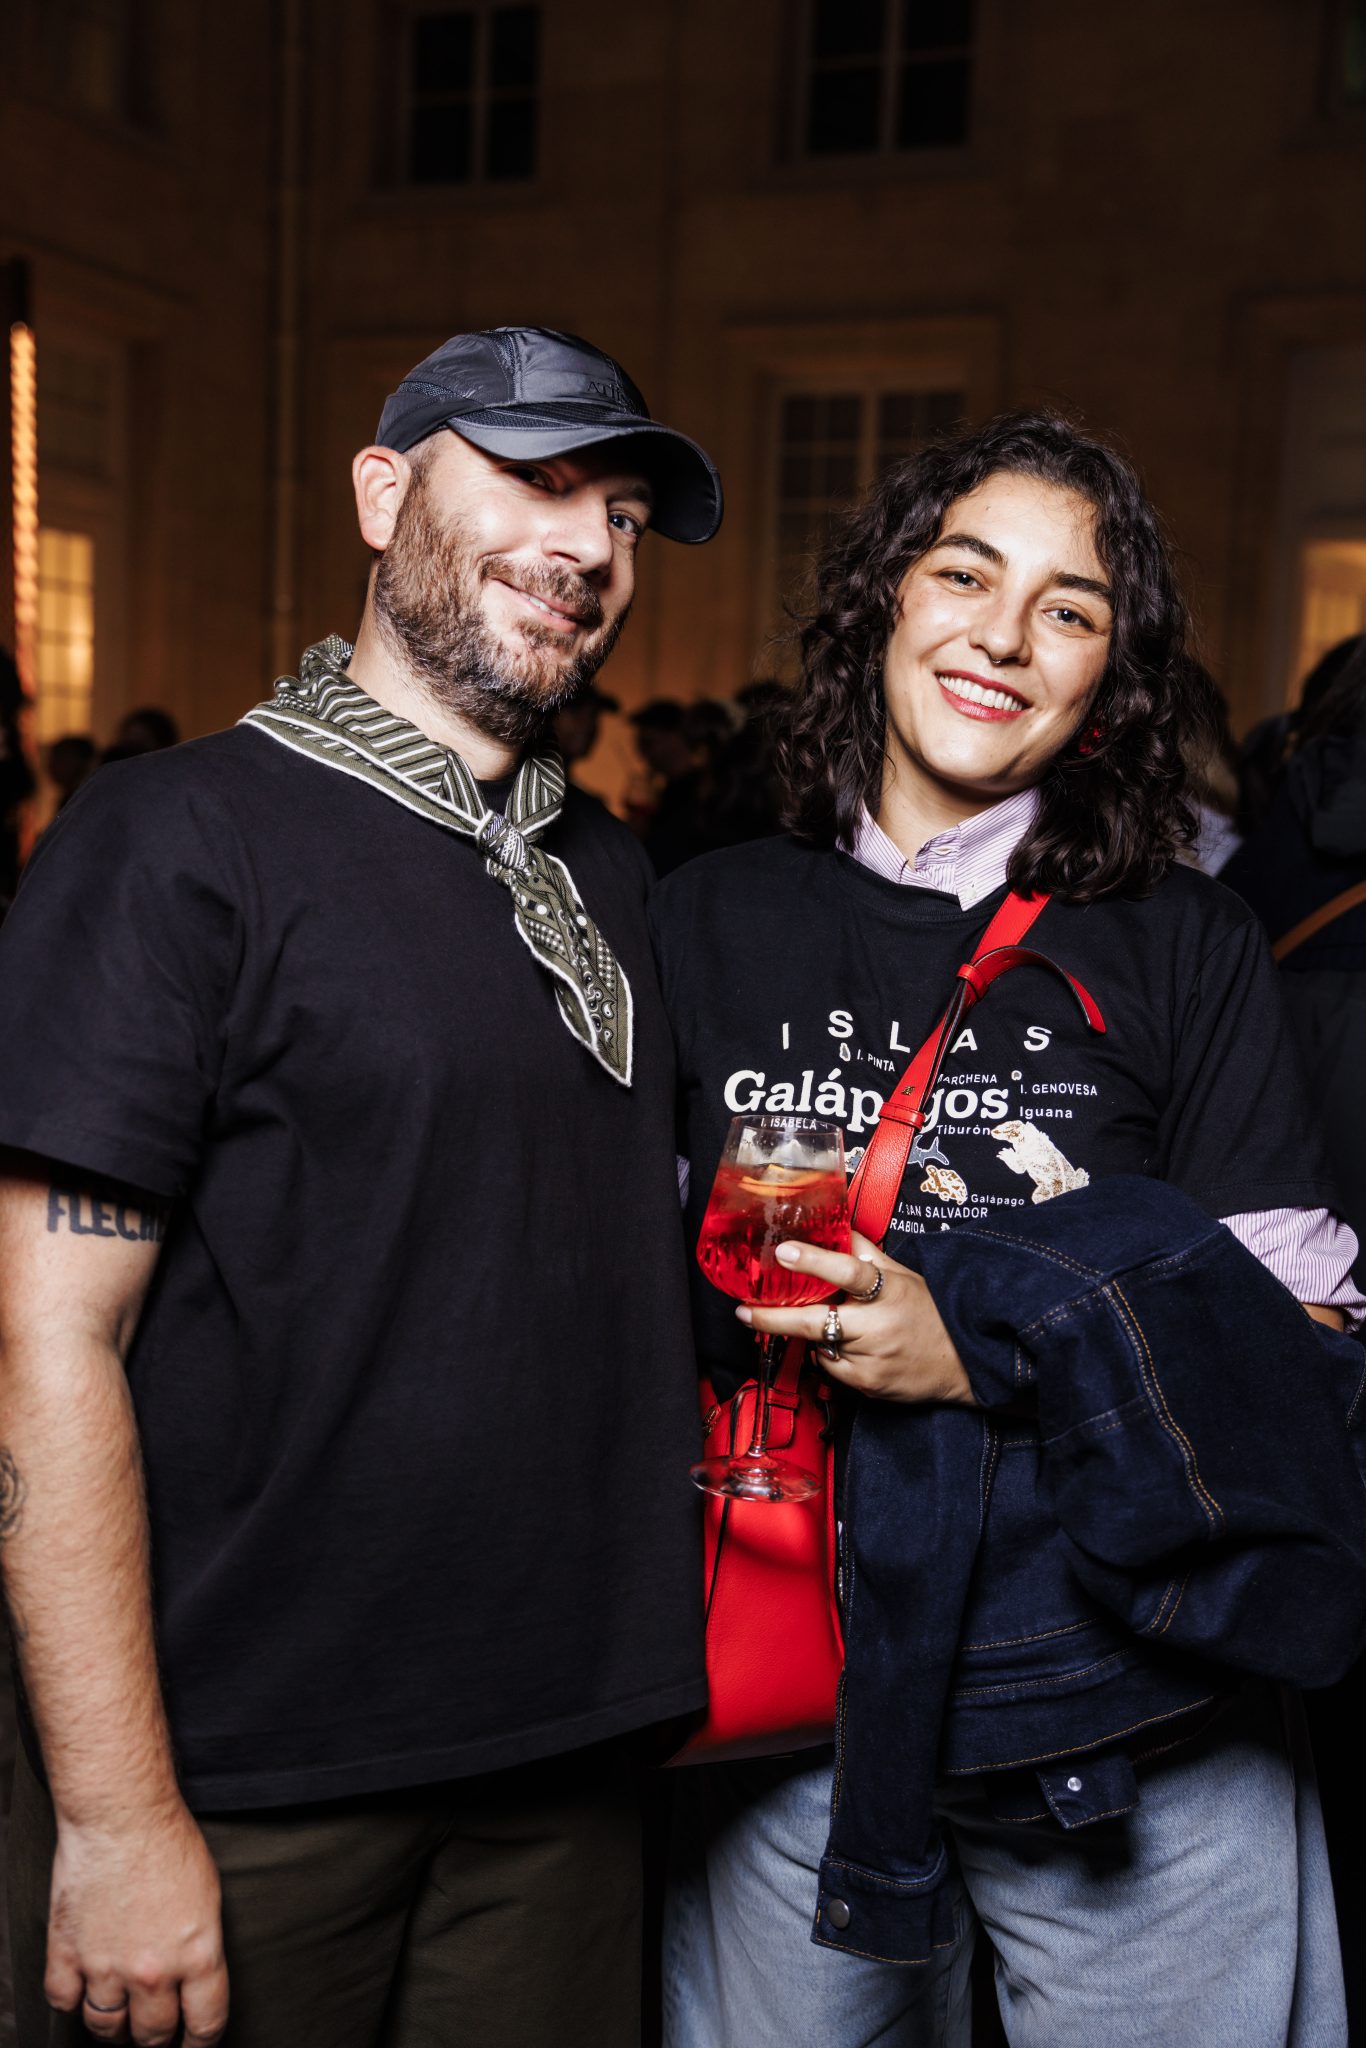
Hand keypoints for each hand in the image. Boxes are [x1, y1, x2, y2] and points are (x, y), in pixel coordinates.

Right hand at [45, 1801, 228, 2044]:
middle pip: (152, 2035)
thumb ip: (201, 1948)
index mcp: (197, 1956)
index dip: (199, 2043)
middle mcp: (152, 1971)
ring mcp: (105, 1967)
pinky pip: (63, 2001)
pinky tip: (82, 1986)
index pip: (205, 2026)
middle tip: (154, 2029)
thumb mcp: (209, 1898)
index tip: (193, 2044)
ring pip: (105, 2027)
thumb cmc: (169, 1842)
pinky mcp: (67, 1954)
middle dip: (155, 2036)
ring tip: (118, 2012)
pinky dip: (71, 1998)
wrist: (121, 1814)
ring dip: (113, 2025)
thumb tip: (196, 1981)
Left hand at [737, 1230, 975, 1406]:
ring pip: (819, 1346)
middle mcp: (878, 1328)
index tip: (784, 1251)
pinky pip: (831, 1368)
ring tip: (834, 1324)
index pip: (849, 1273)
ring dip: (814, 1335)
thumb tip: (840, 1222)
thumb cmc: (932, 1314)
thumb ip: (868, 1254)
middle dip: (774, 1318)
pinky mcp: (869, 1387)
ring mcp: (872, 1361)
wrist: (966, 1365)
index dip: (815, 1262)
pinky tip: (849, 1348)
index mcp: (890, 1292)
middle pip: (816, 1322)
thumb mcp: (905, 1276)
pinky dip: (830, 1356)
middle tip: (744, 1311)